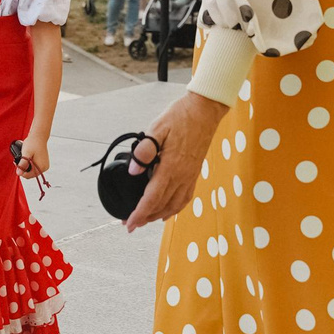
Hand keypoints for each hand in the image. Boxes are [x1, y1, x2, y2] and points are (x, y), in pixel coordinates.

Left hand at [15, 138, 49, 179]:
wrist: (38, 136)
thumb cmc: (33, 143)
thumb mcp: (26, 153)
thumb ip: (23, 164)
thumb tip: (19, 173)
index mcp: (41, 167)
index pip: (28, 176)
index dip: (21, 171)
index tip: (16, 164)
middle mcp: (44, 168)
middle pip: (30, 174)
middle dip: (23, 169)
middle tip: (17, 161)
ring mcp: (44, 165)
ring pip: (32, 171)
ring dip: (26, 167)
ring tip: (22, 159)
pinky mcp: (43, 162)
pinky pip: (34, 167)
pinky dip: (29, 164)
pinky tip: (26, 159)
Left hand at [126, 89, 226, 231]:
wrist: (205, 110)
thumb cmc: (181, 116)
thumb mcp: (157, 128)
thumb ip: (144, 151)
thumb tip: (133, 172)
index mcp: (170, 167)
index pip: (152, 198)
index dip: (138, 214)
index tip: (128, 223)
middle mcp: (182, 176)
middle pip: (161, 206)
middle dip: (145, 218)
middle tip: (130, 223)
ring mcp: (190, 176)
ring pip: (174, 205)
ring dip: (158, 215)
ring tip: (145, 220)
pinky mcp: (194, 173)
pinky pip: (185, 198)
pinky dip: (174, 209)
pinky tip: (167, 211)